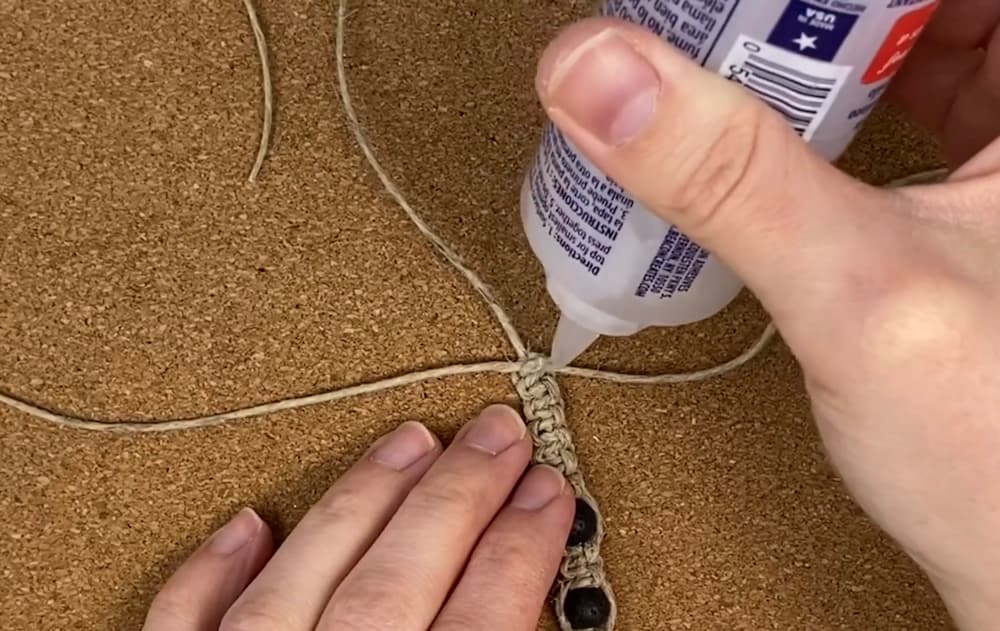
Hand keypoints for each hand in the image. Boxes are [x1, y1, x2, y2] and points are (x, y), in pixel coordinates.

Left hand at [142, 406, 572, 630]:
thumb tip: (544, 610)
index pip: (480, 623)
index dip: (522, 548)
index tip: (549, 493)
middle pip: (395, 584)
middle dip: (458, 497)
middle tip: (497, 433)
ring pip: (297, 582)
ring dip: (360, 503)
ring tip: (407, 442)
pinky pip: (183, 628)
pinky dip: (210, 575)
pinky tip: (245, 524)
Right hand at [535, 15, 999, 630]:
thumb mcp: (856, 296)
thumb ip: (728, 178)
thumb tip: (606, 79)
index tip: (764, 1)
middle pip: (924, 7)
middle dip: (817, 13)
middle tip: (736, 22)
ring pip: (916, 50)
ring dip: (823, 47)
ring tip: (743, 51)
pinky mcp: (973, 210)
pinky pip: (906, 114)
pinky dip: (834, 107)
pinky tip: (783, 125)